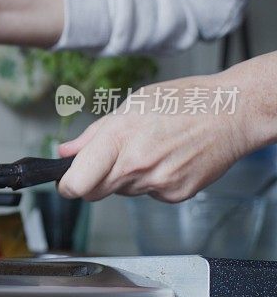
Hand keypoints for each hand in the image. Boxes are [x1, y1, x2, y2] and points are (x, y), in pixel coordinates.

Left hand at [56, 54, 276, 202]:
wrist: (230, 113)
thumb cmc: (182, 102)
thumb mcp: (128, 106)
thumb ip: (93, 134)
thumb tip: (66, 152)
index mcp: (118, 138)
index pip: (77, 184)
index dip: (67, 186)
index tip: (66, 182)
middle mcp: (136, 165)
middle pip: (94, 193)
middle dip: (92, 181)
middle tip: (108, 160)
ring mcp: (157, 183)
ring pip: (122, 191)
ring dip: (125, 177)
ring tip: (148, 150)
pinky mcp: (175, 194)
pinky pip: (148, 194)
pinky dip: (150, 182)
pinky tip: (165, 159)